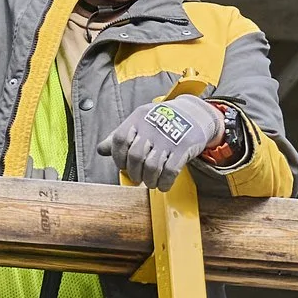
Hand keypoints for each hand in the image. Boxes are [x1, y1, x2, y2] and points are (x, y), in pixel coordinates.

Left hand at [101, 92, 224, 190]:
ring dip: (149, 180)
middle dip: (134, 172)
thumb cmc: (163, 120)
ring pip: (152, 166)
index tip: (122, 166)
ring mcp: (169, 138)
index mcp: (138, 119)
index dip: (118, 157)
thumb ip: (120, 136)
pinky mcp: (184, 148)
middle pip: (135, 156)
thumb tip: (102, 149)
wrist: (195, 113)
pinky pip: (171, 170)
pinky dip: (165, 182)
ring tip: (149, 182)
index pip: (120, 140)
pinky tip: (163, 184)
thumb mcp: (140, 121)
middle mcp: (153, 127)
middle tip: (137, 178)